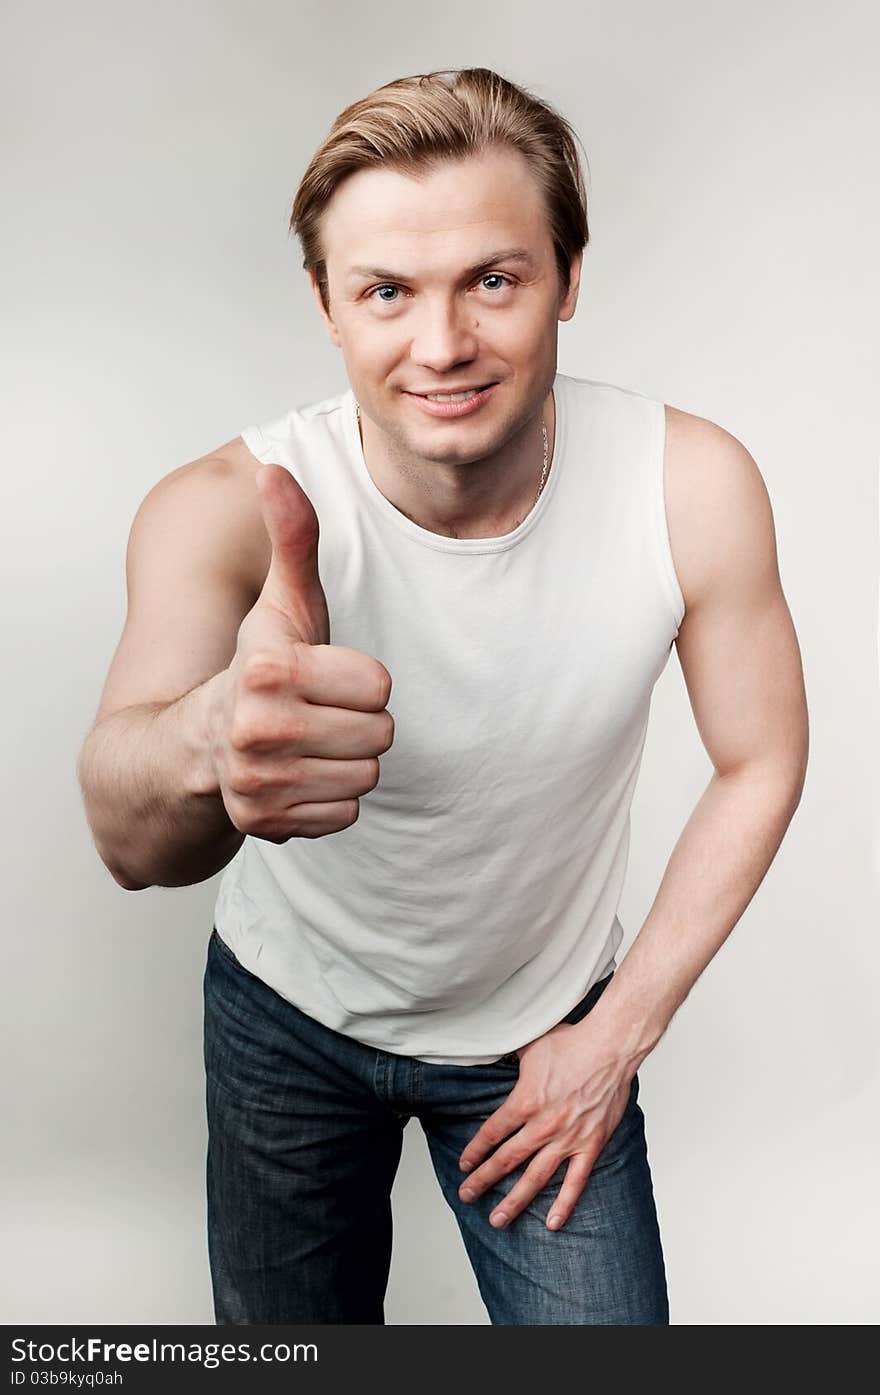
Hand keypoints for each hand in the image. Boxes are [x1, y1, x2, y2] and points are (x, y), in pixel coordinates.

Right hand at [207, 462, 394, 841]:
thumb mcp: (282, 603)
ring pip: (367, 778)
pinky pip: (346, 815)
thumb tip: (276, 468)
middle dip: (359, 723)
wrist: (195, 747)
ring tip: (309, 744)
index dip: (360, 679)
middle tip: (319, 713)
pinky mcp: (265, 825)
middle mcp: (257, 730)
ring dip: (347, 762)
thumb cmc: (254, 667)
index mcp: (267, 669)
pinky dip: (329, 801)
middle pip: (380, 735)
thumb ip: (293, 537)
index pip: (379, 685)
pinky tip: (300, 777)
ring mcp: (258, 783)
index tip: (323, 676)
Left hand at [457, 1017, 633, 1231]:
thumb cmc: (572, 1043)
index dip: (475, 1151)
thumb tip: (493, 1053)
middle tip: (467, 1196)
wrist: (611, 1047)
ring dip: (514, 1201)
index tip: (464, 1165)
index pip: (492, 1132)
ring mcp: (568, 1138)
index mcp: (525, 1101)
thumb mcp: (530, 1046)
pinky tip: (552, 1223)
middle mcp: (543, 1125)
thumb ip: (510, 1059)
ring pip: (535, 1177)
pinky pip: (576, 1181)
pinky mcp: (591, 1145)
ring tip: (497, 1220)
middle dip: (483, 1180)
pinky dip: (564, 1204)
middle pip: (506, 1160)